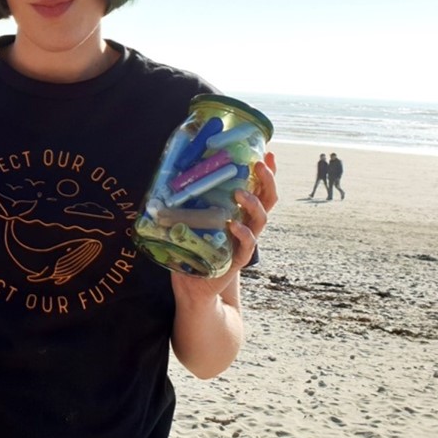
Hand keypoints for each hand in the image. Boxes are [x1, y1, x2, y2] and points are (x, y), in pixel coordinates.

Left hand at [171, 151, 276, 298]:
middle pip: (268, 200)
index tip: (269, 152)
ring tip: (240, 193)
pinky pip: (247, 245)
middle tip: (259, 165)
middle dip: (267, 181)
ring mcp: (244, 242)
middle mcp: (247, 224)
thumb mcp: (191, 218)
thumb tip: (167, 171)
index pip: (259, 189)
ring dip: (253, 203)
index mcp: (239, 212)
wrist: (193, 285)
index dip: (267, 172)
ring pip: (261, 220)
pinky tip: (234, 225)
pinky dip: (243, 234)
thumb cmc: (192, 247)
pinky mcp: (237, 259)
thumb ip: (187, 199)